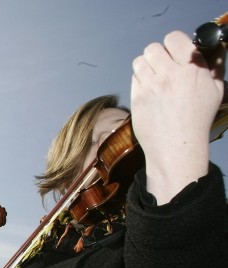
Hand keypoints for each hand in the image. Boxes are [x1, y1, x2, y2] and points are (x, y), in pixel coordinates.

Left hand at [131, 30, 224, 203]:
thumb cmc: (198, 119)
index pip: (174, 38)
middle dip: (157, 54)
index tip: (175, 52)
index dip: (173, 44)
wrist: (177, 145)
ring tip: (154, 77)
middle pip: (153, 48)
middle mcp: (170, 74)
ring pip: (140, 61)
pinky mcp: (137, 97)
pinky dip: (140, 80)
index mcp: (192, 68)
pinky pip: (134, 78)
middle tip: (163, 66)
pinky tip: (148, 90)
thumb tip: (217, 47)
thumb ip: (216, 65)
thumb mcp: (216, 90)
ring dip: (146, 66)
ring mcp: (151, 86)